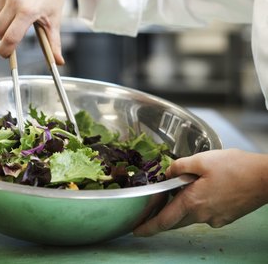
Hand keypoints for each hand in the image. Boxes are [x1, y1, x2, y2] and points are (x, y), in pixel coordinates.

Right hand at [0, 0, 67, 59]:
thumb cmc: (53, 0)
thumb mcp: (53, 23)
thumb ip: (54, 44)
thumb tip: (59, 63)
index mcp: (28, 11)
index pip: (10, 38)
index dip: (5, 50)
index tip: (5, 54)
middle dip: (2, 36)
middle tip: (11, 34)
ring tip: (13, 16)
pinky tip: (9, 4)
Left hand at [134, 148, 267, 235]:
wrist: (264, 178)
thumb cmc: (235, 167)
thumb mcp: (202, 159)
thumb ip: (180, 166)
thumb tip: (167, 172)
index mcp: (193, 201)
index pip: (164, 219)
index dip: (148, 226)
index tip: (136, 231)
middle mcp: (202, 215)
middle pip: (175, 220)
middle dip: (162, 218)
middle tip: (150, 211)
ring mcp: (215, 219)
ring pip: (191, 216)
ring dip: (182, 207)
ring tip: (181, 190)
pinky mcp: (225, 218)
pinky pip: (205, 214)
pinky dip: (199, 205)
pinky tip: (205, 189)